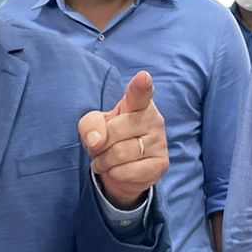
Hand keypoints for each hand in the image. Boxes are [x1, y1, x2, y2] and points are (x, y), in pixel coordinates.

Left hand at [79, 71, 168, 209]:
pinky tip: (116, 171)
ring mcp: (160, 141)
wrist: (123, 170)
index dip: (141, 85)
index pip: (140, 93)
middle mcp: (154, 118)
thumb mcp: (93, 126)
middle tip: (100, 147)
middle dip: (99, 144)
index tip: (143, 77)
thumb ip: (90, 125)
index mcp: (138, 103)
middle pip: (114, 131)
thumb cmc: (109, 138)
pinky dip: (113, 174)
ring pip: (119, 154)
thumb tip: (96, 141)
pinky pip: (126, 171)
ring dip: (103, 162)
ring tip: (105, 160)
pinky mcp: (161, 164)